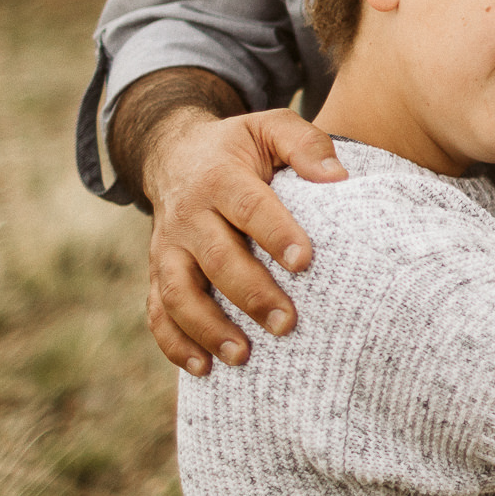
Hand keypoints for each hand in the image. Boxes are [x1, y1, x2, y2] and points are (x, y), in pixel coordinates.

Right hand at [143, 107, 346, 374]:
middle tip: (286, 324)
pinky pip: (156, 311)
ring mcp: (167, 247)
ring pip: (178, 292)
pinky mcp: (157, 272)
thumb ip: (305, 144)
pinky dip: (174, 343)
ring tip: (243, 355)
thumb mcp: (270, 127)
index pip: (248, 207)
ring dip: (208, 328)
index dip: (275, 234)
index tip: (304, 262)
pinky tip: (202, 368)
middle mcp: (189, 215)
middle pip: (216, 258)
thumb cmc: (239, 147)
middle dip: (250, 294)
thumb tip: (338, 177)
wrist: (175, 153)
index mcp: (221, 177)